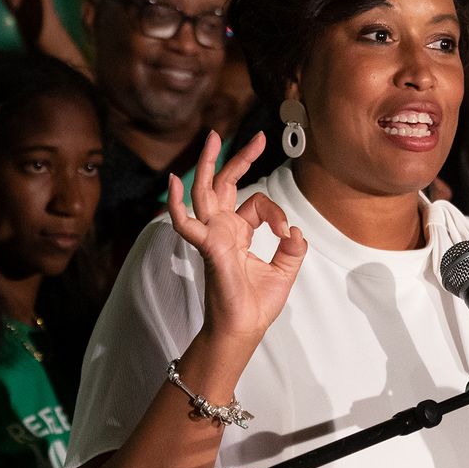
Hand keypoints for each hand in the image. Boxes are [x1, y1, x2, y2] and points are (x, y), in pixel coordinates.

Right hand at [165, 131, 306, 345]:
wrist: (243, 331)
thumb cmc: (255, 305)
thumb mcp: (284, 271)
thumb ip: (292, 248)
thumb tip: (296, 229)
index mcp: (237, 233)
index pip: (256, 203)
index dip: (277, 213)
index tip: (288, 233)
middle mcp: (222, 230)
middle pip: (225, 184)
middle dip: (239, 159)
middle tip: (257, 137)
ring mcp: (212, 237)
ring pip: (204, 192)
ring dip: (207, 165)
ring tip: (212, 138)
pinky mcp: (208, 248)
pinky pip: (187, 224)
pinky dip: (177, 204)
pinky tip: (172, 183)